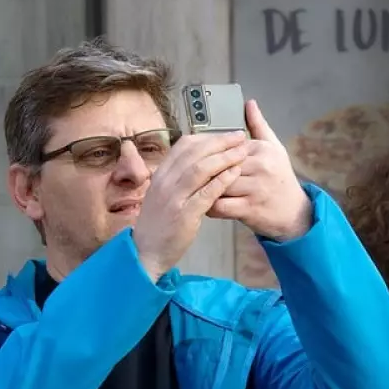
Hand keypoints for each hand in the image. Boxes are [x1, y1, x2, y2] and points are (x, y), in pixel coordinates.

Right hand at [132, 130, 247, 279]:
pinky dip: (223, 180)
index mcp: (160, 175)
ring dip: (225, 157)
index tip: (225, 135)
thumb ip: (176, 177)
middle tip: (240, 137)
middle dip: (220, 142)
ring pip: (201, 168)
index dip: (207, 137)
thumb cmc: (158, 224)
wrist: (146, 252)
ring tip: (243, 152)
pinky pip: (207, 192)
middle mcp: (165, 182)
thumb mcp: (161, 195)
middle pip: (195, 152)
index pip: (184, 146)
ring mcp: (174, 198)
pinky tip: (235, 173)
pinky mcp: (185, 215)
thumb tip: (196, 160)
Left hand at [208, 100, 312, 240]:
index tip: (197, 158)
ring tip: (195, 189)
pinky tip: (205, 205)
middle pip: (220, 164)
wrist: (294, 211)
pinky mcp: (250, 208)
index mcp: (262, 149)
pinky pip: (221, 206)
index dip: (209, 153)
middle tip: (188, 175)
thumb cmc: (280, 178)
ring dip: (203, 188)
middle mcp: (261, 166)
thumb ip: (258, 126)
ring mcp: (256, 188)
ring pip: (218, 184)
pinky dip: (210, 206)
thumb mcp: (274, 148)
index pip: (226, 146)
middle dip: (203, 171)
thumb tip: (249, 103)